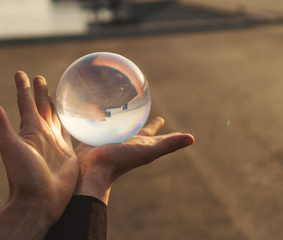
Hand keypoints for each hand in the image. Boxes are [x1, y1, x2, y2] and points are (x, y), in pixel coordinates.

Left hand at [0, 72, 78, 239]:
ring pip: (56, 119)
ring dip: (55, 106)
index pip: (26, 103)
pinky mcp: (67, 153)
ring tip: (56, 95)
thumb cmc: (23, 174)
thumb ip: (0, 121)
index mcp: (29, 129)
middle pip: (42, 108)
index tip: (22, 73)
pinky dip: (71, 124)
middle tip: (41, 78)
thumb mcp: (9, 145)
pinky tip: (74, 120)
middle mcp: (42, 134)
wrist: (39, 200)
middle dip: (40, 92)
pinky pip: (69, 134)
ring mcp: (55, 143)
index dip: (24, 87)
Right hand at [74, 117, 193, 203]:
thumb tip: (191, 138)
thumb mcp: (146, 151)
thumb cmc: (119, 161)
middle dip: (151, 125)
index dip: (171, 135)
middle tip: (159, 118)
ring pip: (125, 128)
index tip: (178, 131)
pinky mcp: (100, 137)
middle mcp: (130, 142)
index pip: (159, 137)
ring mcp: (114, 140)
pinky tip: (104, 116)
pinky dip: (110, 120)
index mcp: (142, 145)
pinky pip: (108, 125)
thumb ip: (167, 145)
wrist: (91, 169)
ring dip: (130, 121)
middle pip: (144, 131)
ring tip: (131, 114)